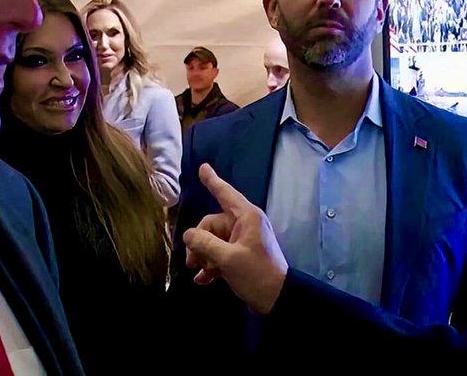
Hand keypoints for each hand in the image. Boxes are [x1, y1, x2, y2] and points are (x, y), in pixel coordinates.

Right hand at [183, 163, 288, 314]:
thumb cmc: (256, 274)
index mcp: (247, 217)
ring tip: (199, 272)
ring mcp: (243, 240)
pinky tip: (203, 280)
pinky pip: (220, 253)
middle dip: (199, 242)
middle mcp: (245, 224)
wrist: (277, 299)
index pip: (225, 193)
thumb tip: (188, 235)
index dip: (212, 181)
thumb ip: (204, 243)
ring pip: (213, 241)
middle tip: (192, 262)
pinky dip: (211, 265)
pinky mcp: (241, 256)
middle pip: (212, 224)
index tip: (203, 167)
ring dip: (204, 256)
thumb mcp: (227, 258)